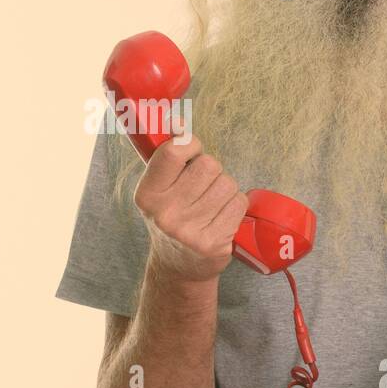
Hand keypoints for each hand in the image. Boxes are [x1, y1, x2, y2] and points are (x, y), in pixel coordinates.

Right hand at [133, 126, 248, 284]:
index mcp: (147, 194)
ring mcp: (189, 231)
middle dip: (210, 171)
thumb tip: (179, 122)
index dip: (190, 145)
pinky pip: (239, 203)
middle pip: (208, 165)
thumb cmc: (171, 215)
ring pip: (227, 183)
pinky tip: (220, 217)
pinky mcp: (214, 243)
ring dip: (224, 189)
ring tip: (210, 204)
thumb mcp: (158, 187)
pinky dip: (234, 206)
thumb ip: (168, 155)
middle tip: (200, 187)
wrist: (178, 265)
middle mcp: (165, 213)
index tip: (191, 152)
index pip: (175, 151)